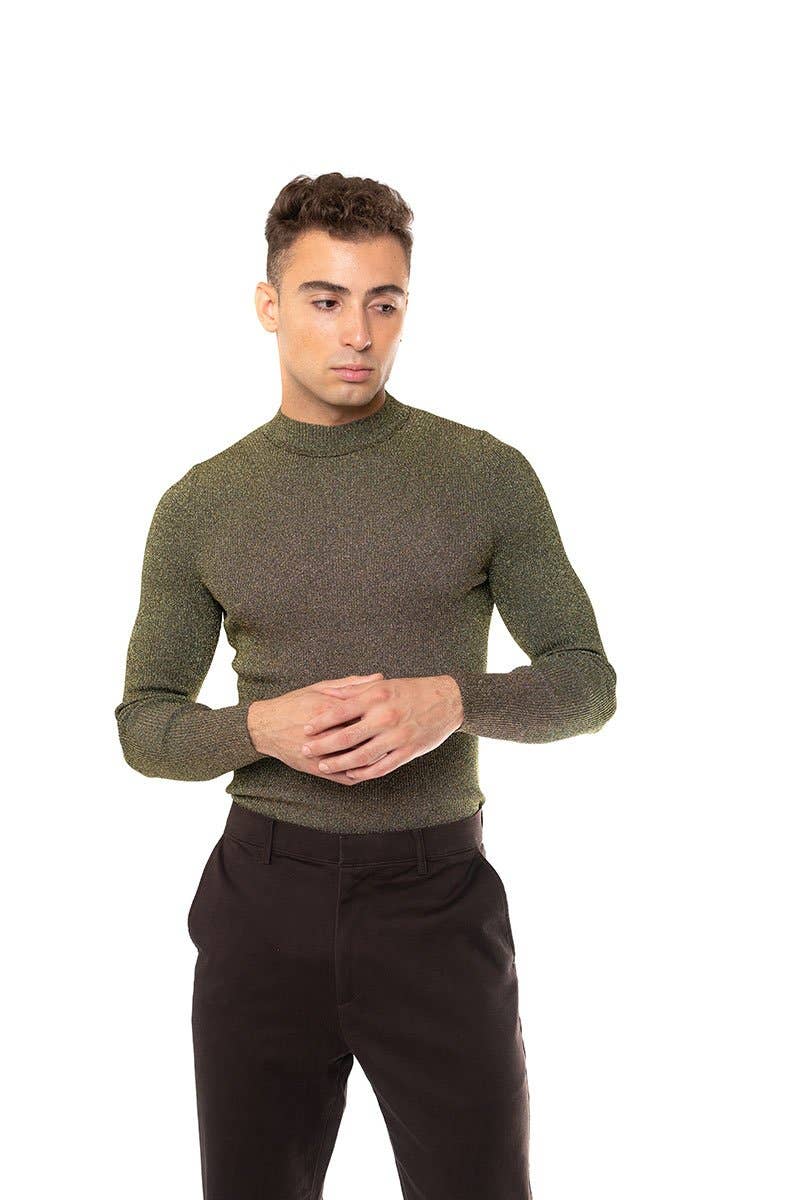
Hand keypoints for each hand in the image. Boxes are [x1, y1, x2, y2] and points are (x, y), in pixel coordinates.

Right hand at [247, 673, 386, 783]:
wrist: (265, 726)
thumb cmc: (294, 703)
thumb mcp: (321, 688)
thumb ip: (352, 684)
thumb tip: (379, 677)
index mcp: (330, 710)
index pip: (366, 714)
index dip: (386, 716)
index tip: (400, 714)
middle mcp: (327, 733)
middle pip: (364, 739)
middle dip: (384, 739)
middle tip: (400, 737)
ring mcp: (321, 754)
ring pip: (357, 762)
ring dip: (375, 760)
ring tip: (390, 754)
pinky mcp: (316, 769)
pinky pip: (344, 777)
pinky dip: (360, 775)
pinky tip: (370, 770)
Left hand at [299, 675, 464, 781]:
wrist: (447, 701)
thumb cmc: (411, 690)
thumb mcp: (382, 684)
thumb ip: (355, 690)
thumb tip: (330, 696)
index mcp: (376, 697)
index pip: (340, 712)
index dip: (320, 722)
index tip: (304, 730)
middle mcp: (385, 717)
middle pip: (346, 737)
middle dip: (322, 746)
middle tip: (306, 750)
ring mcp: (397, 737)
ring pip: (361, 756)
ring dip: (339, 764)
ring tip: (323, 766)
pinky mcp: (408, 752)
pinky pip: (381, 767)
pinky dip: (364, 773)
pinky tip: (351, 775)